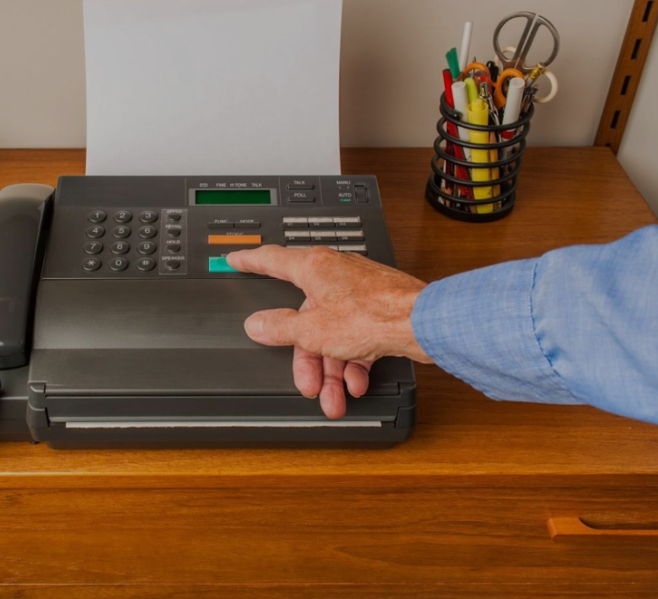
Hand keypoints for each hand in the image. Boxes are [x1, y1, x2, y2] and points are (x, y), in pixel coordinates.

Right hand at [226, 246, 430, 418]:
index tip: (236, 260)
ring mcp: (358, 293)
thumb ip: (280, 328)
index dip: (250, 261)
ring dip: (331, 371)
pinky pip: (356, 339)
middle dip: (305, 359)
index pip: (272, 260)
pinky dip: (353, 363)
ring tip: (333, 398)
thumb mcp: (312, 330)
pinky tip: (356, 384)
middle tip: (305, 384)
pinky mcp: (378, 311)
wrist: (422, 323)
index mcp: (314, 268)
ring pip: (333, 334)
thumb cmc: (372, 314)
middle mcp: (336, 275)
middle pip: (306, 318)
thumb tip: (258, 324)